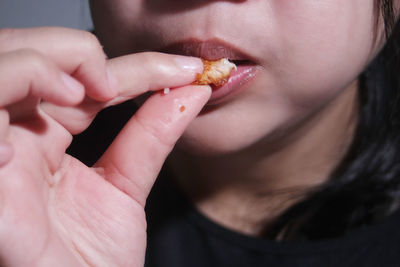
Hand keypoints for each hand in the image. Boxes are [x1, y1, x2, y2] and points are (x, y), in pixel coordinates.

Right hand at [0, 27, 209, 265]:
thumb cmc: (91, 259)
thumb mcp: (125, 188)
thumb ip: (150, 136)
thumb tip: (191, 91)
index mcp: (44, 139)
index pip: (82, 81)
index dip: (135, 68)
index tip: (188, 71)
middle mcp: (14, 140)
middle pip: (28, 59)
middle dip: (73, 52)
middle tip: (119, 79)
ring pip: (0, 73)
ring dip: (40, 68)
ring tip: (92, 93)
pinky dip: (6, 104)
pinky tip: (48, 124)